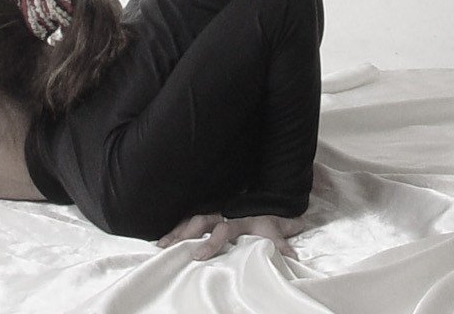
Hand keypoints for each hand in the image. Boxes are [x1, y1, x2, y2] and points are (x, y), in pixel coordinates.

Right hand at [156, 211, 303, 260]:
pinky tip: (160, 242)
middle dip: (183, 236)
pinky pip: (186, 221)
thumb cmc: (265, 217)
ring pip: (189, 221)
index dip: (209, 243)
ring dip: (175, 234)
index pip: (221, 231)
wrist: (259, 197)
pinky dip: (173, 230)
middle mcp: (220, 214)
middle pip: (198, 223)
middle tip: (168, 249)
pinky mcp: (204, 216)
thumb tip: (293, 256)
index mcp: (236, 220)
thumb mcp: (275, 227)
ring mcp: (210, 213)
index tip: (197, 256)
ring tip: (159, 247)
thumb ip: (282, 241)